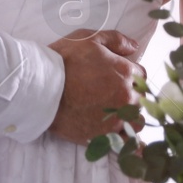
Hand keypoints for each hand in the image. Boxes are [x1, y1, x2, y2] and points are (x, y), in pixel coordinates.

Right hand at [46, 29, 142, 144]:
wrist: (42, 89)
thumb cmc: (62, 61)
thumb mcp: (88, 38)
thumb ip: (116, 40)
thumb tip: (134, 47)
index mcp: (124, 72)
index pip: (140, 75)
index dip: (129, 75)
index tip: (116, 77)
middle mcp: (126, 96)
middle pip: (140, 98)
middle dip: (130, 95)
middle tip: (111, 95)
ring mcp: (118, 118)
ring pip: (138, 121)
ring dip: (131, 117)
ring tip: (115, 115)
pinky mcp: (106, 136)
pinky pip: (129, 144)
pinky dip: (130, 143)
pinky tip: (126, 140)